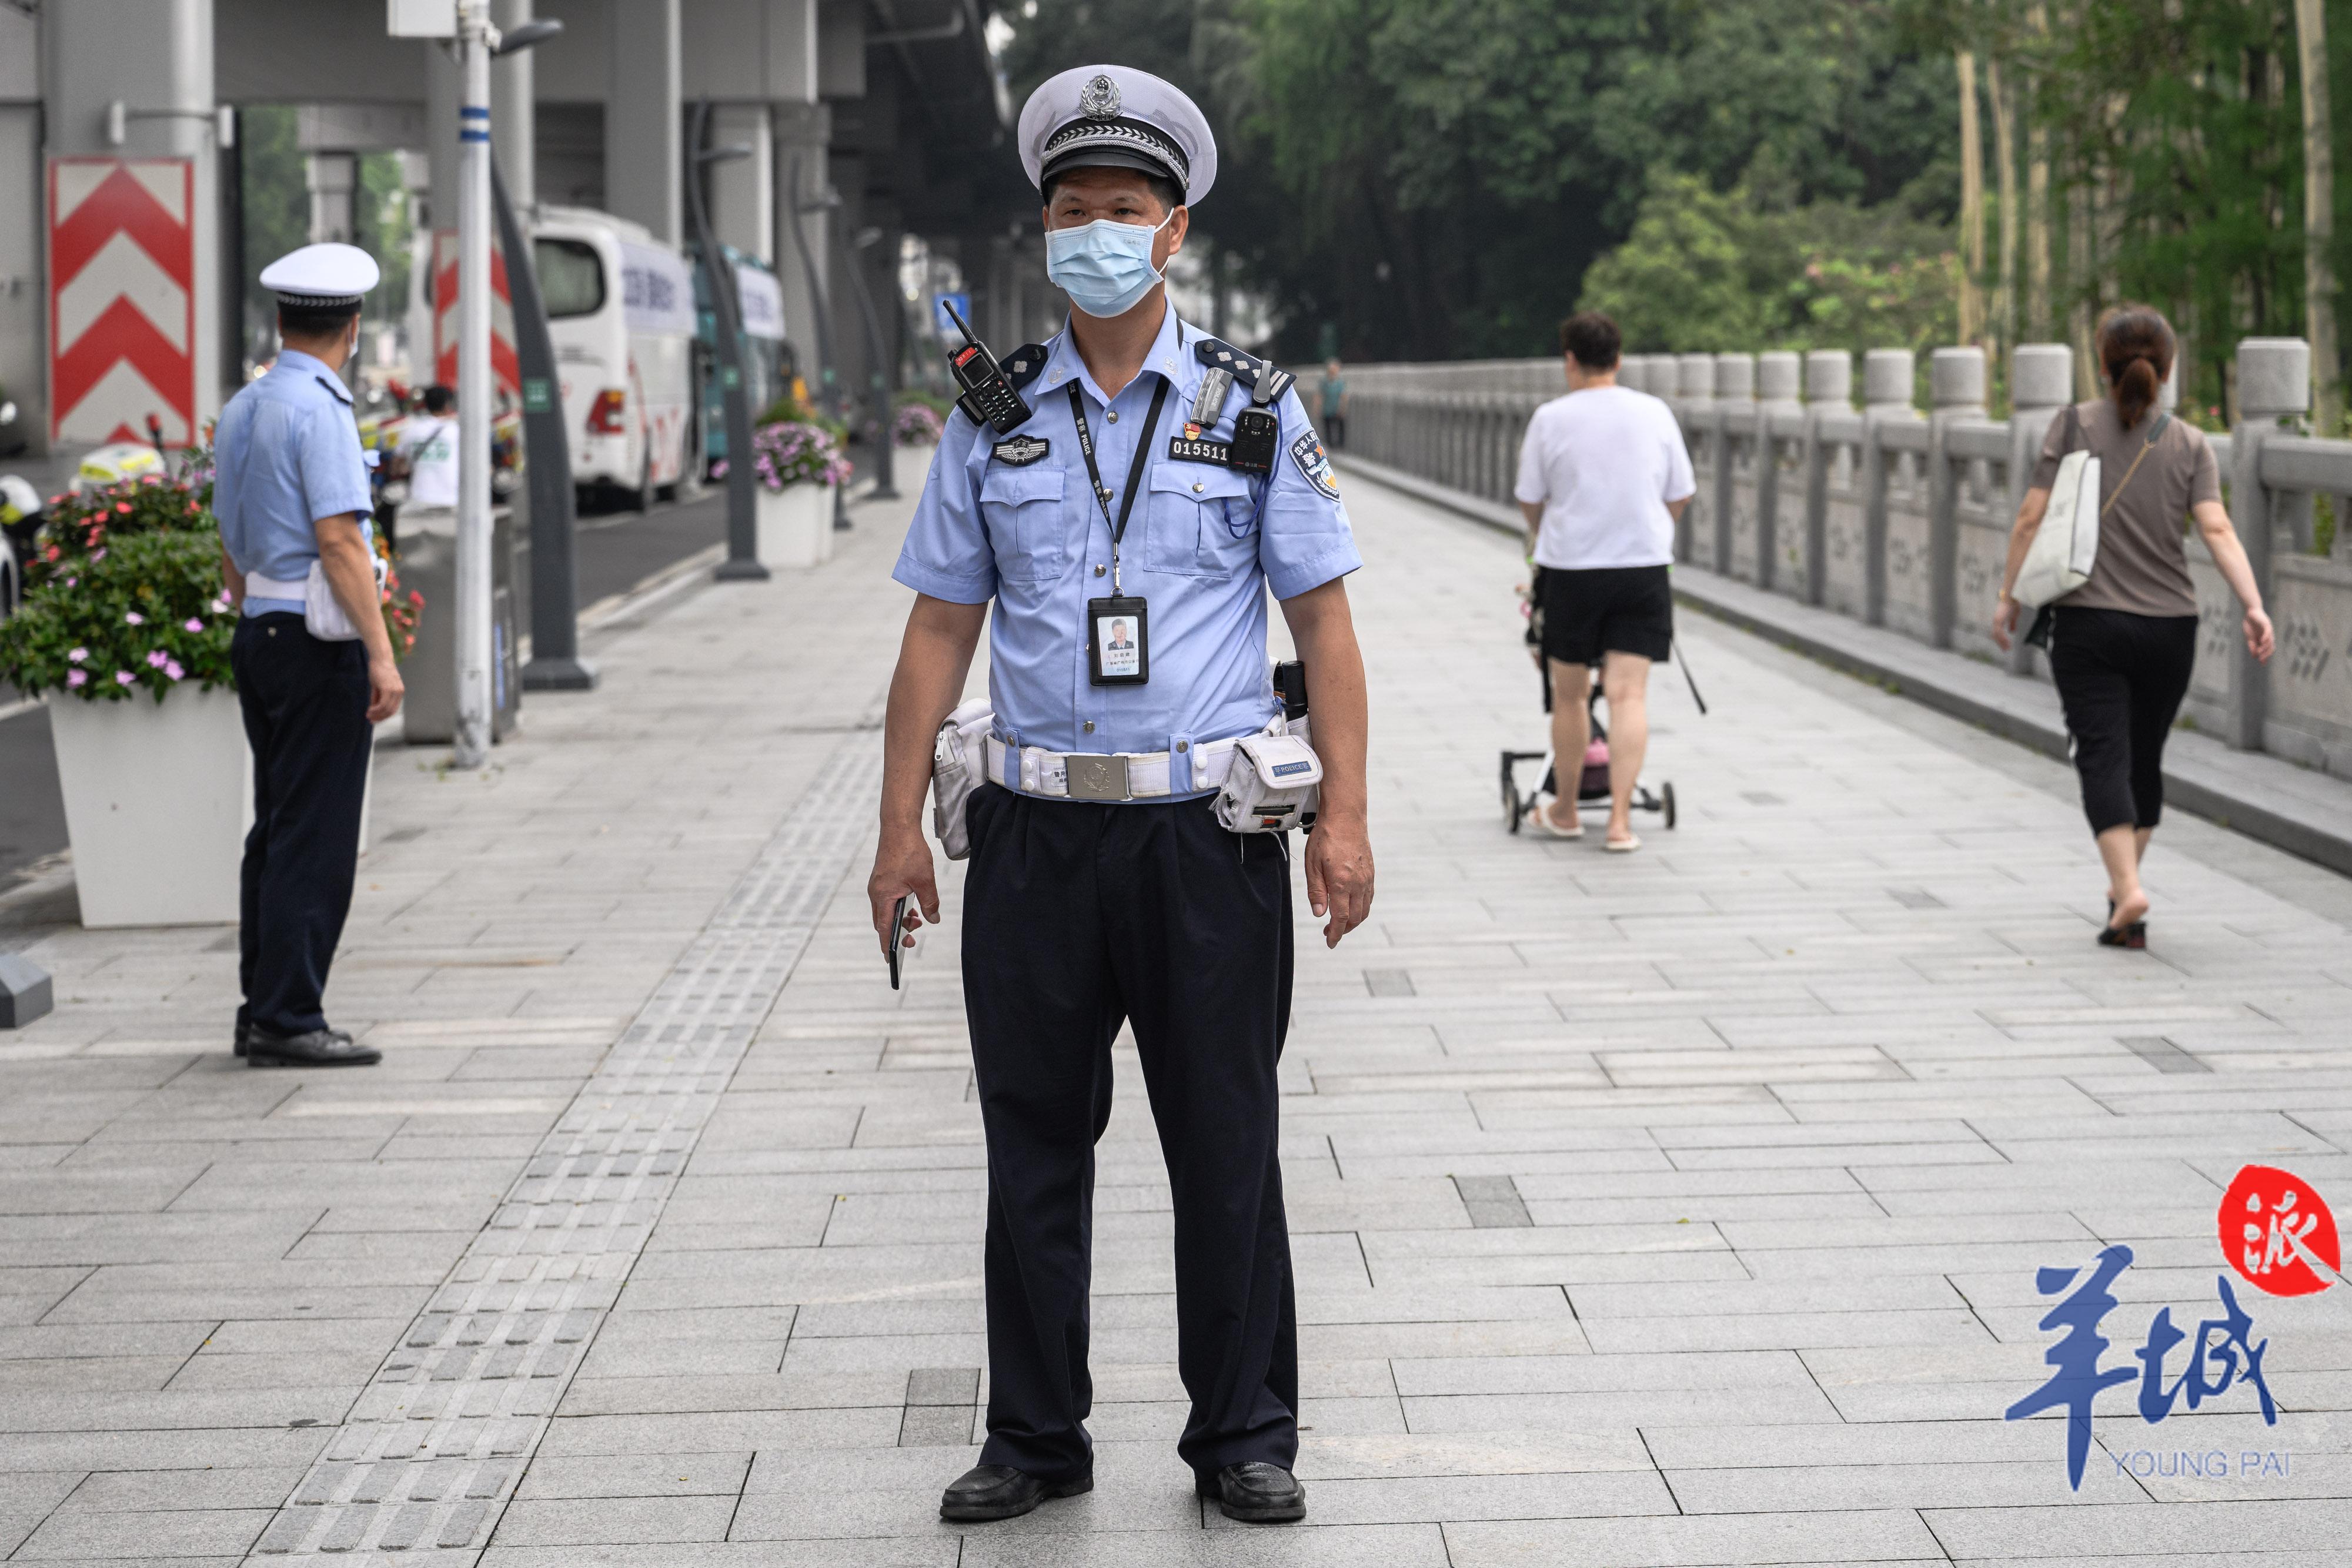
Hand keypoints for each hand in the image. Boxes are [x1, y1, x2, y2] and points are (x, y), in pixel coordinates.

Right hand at [365, 655, 403, 722]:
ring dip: (377, 715)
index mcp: (399, 692)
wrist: (380, 658)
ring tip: (368, 716)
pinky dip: (376, 710)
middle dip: (380, 718)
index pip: (393, 709)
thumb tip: (374, 708)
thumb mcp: (378, 686)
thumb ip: (377, 697)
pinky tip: (369, 711)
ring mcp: (395, 691)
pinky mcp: (388, 688)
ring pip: (386, 709)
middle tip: (371, 720)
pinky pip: (382, 704)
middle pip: (391, 711)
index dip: (384, 716)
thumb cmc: (379, 670)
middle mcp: (399, 692)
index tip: (375, 719)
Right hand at [867, 823, 938, 956]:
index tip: (891, 960)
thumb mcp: (925, 881)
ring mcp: (877, 885)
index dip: (888, 945)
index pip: (884, 928)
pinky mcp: (882, 878)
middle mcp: (876, 892)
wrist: (899, 827)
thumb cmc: (910, 852)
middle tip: (914, 937)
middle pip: (883, 922)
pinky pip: (887, 900)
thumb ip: (929, 903)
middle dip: (897, 932)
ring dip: (900, 918)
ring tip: (918, 919)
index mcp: (883, 896)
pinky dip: (898, 907)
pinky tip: (913, 904)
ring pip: (886, 910)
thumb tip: (933, 919)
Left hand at [1302, 813, 1373, 948]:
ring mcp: (1367, 879)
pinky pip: (1369, 898)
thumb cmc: (1326, 838)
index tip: (1329, 942)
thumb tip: (1319, 914)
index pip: (1340, 917)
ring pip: (1364, 910)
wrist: (1346, 817)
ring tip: (1339, 923)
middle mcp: (1358, 884)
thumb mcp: (1312, 864)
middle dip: (1342, 930)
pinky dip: (1361, 909)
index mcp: (1341, 883)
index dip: (1335, 933)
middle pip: (1355, 917)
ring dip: (1353, 921)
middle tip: (1329, 933)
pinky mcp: (1371, 873)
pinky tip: (1351, 907)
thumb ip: (1316, 891)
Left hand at [1991, 594, 2019, 651]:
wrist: (2012, 597)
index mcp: (1999, 620)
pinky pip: (1999, 632)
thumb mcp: (2013, 616)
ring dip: (2001, 642)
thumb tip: (2012, 631)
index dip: (2001, 639)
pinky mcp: (1998, 620)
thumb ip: (2012, 624)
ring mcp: (1996, 621)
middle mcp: (1996, 621)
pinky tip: (2007, 643)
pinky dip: (2002, 638)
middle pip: (1996, 635)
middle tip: (2005, 650)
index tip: (2005, 646)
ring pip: (1997, 635)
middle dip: (2000, 643)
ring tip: (2007, 648)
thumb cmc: (2013, 604)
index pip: (1998, 633)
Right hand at [2244, 605, 2275, 662]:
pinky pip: (2268, 632)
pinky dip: (2266, 637)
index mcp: (2264, 639)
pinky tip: (2262, 641)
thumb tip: (2255, 656)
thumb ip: (2252, 646)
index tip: (2262, 663)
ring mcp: (2268, 630)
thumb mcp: (2250, 637)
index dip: (2265, 656)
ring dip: (2265, 647)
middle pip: (2270, 647)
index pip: (2267, 649)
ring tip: (2259, 652)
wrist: (2250, 612)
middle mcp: (2268, 636)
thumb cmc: (2250, 623)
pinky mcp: (2267, 624)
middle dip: (2266, 654)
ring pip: (2270, 641)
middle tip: (2261, 659)